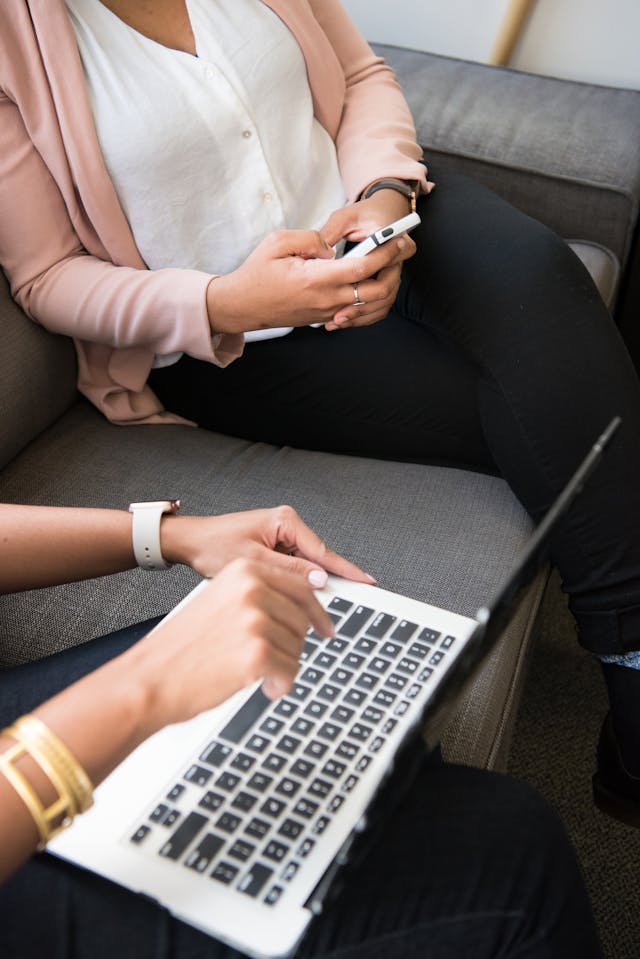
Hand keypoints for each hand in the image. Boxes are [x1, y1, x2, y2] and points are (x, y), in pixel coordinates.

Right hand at [128, 558, 334, 728]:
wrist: (149, 679)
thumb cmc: (179, 648)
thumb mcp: (218, 602)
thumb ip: (256, 597)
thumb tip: (296, 608)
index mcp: (243, 571)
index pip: (299, 586)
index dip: (316, 611)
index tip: (326, 625)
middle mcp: (252, 589)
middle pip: (302, 619)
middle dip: (293, 645)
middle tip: (276, 660)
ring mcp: (256, 619)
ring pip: (298, 647)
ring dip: (283, 666)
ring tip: (256, 673)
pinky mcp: (257, 652)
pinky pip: (291, 671)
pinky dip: (281, 684)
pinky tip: (265, 686)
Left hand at [161, 505, 374, 585]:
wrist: (189, 542)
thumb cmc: (213, 546)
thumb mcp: (251, 563)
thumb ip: (288, 572)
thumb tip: (319, 579)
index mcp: (285, 521)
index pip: (322, 550)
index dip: (345, 569)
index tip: (366, 580)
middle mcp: (286, 525)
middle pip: (316, 560)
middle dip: (324, 583)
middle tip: (334, 607)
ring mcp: (280, 537)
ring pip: (305, 567)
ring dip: (305, 586)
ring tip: (302, 604)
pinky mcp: (274, 548)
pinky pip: (292, 568)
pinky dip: (293, 583)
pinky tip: (290, 597)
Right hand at [206, 227, 411, 334]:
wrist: (242, 306)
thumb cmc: (257, 273)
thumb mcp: (278, 242)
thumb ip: (310, 238)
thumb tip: (332, 247)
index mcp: (316, 279)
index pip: (363, 267)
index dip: (386, 252)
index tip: (398, 238)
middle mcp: (326, 299)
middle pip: (376, 291)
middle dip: (394, 270)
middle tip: (400, 250)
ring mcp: (327, 312)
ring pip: (370, 305)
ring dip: (385, 284)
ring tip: (389, 263)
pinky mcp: (325, 318)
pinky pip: (356, 312)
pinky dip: (370, 299)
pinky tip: (369, 280)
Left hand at [318, 192, 416, 331]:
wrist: (381, 218)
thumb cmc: (363, 215)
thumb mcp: (345, 217)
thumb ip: (332, 231)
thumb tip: (318, 252)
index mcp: (393, 239)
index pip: (393, 257)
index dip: (374, 272)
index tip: (351, 287)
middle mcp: (397, 261)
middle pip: (386, 289)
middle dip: (363, 304)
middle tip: (339, 313)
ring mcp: (392, 276)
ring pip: (383, 303)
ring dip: (361, 315)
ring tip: (336, 321)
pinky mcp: (386, 286)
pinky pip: (379, 307)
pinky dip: (362, 316)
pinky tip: (341, 321)